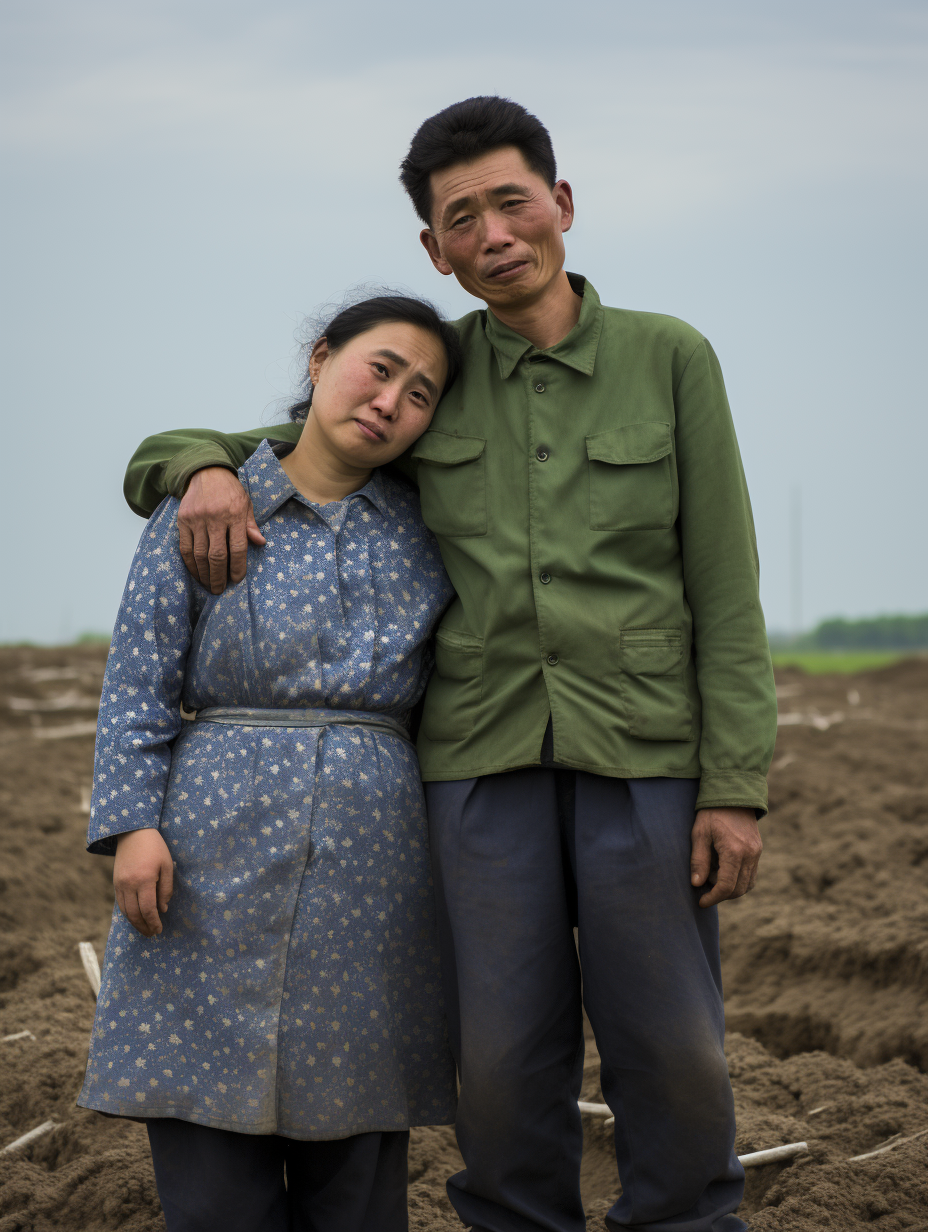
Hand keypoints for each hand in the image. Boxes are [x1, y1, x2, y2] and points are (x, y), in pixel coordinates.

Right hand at [113, 829, 174, 936]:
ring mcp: (120, 884)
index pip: (148, 909)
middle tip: (152, 934)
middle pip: (135, 914)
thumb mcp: (167, 865)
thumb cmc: (155, 847)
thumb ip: (166, 889)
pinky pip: (120, 903)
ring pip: (125, 911)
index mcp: (144, 880)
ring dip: (135, 923)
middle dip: (144, 927)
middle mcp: (129, 884)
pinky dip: (128, 914)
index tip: (159, 929)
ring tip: (144, 930)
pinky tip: (135, 918)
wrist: (133, 833)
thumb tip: (163, 909)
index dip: (154, 922)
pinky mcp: (115, 883)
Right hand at [178, 467, 264, 593]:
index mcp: (235, 514)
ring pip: (199, 554)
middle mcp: (215, 517)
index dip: (238, 567)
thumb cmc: (230, 491)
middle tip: (219, 590)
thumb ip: (251, 525)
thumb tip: (261, 543)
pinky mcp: (183, 520)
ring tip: (208, 585)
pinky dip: (190, 564)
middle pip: (217, 555)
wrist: (206, 472)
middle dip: (218, 576)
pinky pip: (185, 547)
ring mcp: (197, 519)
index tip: (236, 580)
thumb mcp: (246, 504)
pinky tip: (196, 573)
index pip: (238, 547)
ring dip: (204, 573)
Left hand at [690, 807, 762, 907]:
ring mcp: (756, 853)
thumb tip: (696, 884)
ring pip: (747, 884)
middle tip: (704, 889)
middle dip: (721, 894)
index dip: (713, 898)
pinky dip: (739, 880)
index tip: (701, 901)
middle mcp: (750, 854)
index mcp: (734, 851)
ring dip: (731, 888)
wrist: (732, 794)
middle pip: (739, 890)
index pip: (726, 886)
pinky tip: (723, 871)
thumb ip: (698, 860)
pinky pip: (751, 875)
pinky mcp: (758, 851)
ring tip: (712, 876)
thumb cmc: (711, 813)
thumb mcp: (699, 834)